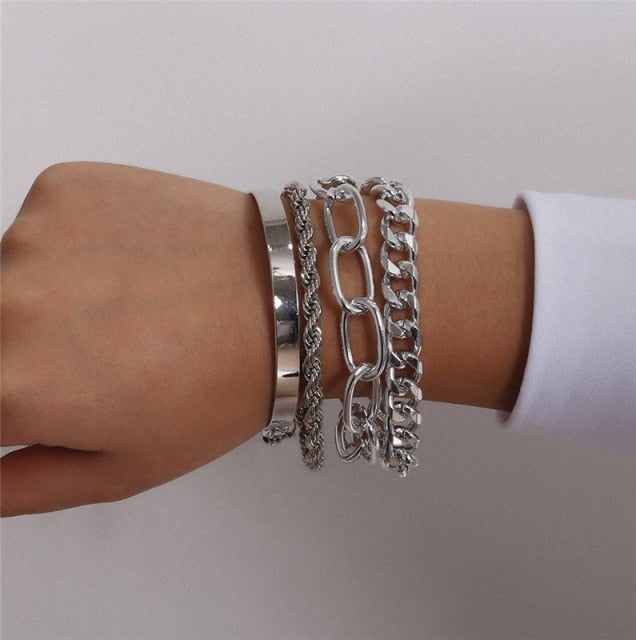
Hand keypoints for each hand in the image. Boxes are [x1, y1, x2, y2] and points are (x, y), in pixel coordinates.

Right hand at [1, 162, 272, 514]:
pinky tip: (131, 264)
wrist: (285, 297)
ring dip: (44, 297)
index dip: (15, 400)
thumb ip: (24, 485)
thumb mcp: (124, 468)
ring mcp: (31, 235)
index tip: (45, 392)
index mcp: (13, 387)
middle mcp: (4, 304)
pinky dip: (70, 248)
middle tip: (90, 353)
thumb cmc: (221, 386)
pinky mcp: (63, 187)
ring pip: (8, 276)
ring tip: (123, 307)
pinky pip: (40, 227)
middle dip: (24, 352)